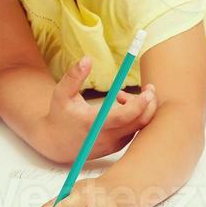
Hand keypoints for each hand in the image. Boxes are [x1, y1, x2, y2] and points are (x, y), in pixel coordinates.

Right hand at [41, 57, 156, 161]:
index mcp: (94, 124)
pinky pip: (133, 132)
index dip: (140, 104)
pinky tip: (122, 106)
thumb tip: (87, 59)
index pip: (124, 117)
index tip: (148, 91)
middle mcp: (106, 137)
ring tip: (122, 96)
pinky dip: (134, 118)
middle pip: (139, 124)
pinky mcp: (115, 147)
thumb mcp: (61, 94)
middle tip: (149, 88)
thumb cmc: (59, 115)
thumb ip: (73, 76)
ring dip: (140, 110)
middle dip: (149, 105)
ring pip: (138, 128)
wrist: (55, 143)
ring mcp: (112, 145)